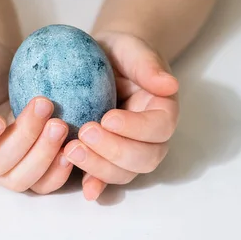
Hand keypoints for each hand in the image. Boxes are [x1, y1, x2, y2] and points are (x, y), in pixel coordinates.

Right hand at [0, 38, 72, 193]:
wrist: (4, 64)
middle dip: (22, 139)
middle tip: (44, 105)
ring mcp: (5, 164)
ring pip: (20, 180)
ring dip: (42, 157)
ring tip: (61, 125)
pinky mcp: (30, 164)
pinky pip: (42, 183)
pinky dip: (57, 173)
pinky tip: (70, 150)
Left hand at [63, 31, 179, 200]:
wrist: (101, 61)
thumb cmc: (119, 53)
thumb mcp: (132, 50)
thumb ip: (148, 65)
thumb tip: (170, 84)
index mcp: (162, 110)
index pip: (159, 128)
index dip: (135, 128)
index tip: (108, 118)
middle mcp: (150, 137)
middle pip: (144, 158)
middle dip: (114, 151)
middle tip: (85, 133)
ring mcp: (128, 151)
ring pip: (124, 173)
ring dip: (99, 167)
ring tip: (70, 150)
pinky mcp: (106, 159)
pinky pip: (105, 178)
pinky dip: (96, 185)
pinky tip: (84, 189)